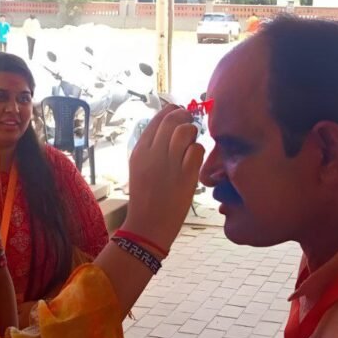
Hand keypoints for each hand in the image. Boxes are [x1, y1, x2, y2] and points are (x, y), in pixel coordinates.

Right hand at [123, 105, 204, 251]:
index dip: (171, 112)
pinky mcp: (185, 175)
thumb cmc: (146, 199)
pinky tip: (195, 160)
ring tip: (192, 143)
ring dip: (193, 133)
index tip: (179, 112)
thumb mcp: (140, 169)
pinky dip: (198, 151)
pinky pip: (197, 150)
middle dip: (185, 117)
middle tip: (191, 122)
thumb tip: (170, 131)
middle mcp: (153, 153)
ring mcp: (169, 163)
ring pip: (185, 131)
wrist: (147, 226)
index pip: (157, 120)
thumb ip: (152, 150)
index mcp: (139, 151)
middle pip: (172, 120)